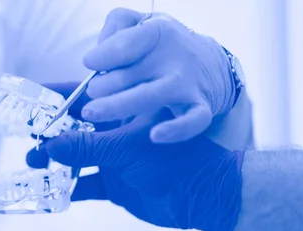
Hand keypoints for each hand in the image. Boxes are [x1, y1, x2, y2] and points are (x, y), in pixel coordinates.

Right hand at [27, 112, 244, 230]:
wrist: (202, 196)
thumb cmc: (172, 160)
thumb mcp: (126, 148)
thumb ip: (87, 147)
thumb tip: (49, 145)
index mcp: (122, 111)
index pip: (83, 98)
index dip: (56, 98)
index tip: (30, 100)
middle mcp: (115, 133)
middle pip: (74, 129)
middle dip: (49, 133)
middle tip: (26, 136)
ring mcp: (114, 160)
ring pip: (76, 158)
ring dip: (55, 161)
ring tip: (33, 163)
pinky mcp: (115, 186)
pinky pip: (85, 185)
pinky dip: (69, 189)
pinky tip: (50, 191)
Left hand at [80, 9, 236, 142]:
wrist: (212, 64)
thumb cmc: (166, 46)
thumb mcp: (144, 23)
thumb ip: (117, 25)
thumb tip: (98, 52)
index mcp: (158, 33)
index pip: (127, 43)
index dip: (104, 55)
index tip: (90, 62)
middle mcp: (173, 59)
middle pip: (129, 74)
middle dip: (103, 85)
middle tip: (92, 92)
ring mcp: (186, 85)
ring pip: (151, 96)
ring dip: (118, 105)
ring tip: (92, 112)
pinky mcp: (200, 108)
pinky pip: (191, 121)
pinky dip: (176, 129)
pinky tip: (155, 135)